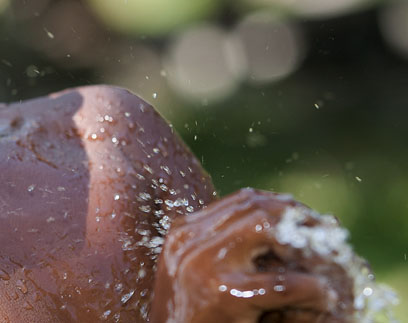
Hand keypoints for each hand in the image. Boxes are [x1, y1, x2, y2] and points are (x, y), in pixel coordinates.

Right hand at [149, 188, 352, 322]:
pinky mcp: (226, 295)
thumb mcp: (197, 275)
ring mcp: (206, 265)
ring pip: (267, 229)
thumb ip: (223, 250)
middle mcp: (190, 241)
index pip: (243, 201)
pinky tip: (324, 298)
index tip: (309, 222)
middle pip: (256, 207)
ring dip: (305, 244)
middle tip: (329, 236)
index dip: (283, 207)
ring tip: (328, 261)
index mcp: (183, 234)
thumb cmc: (194, 319)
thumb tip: (278, 228)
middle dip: (298, 219)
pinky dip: (312, 289)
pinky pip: (284, 284)